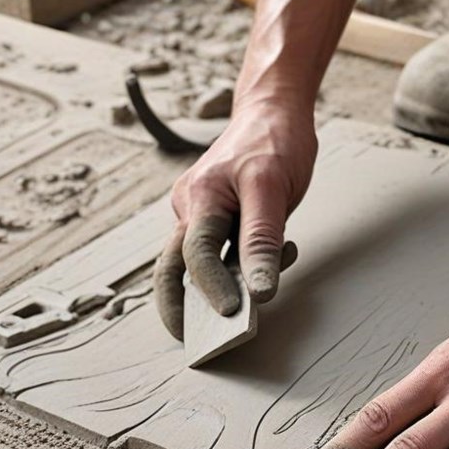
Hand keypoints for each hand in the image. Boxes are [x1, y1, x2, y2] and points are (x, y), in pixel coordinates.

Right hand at [154, 101, 316, 338]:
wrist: (273, 109)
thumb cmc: (274, 141)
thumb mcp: (275, 188)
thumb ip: (263, 240)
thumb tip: (258, 290)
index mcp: (200, 196)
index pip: (196, 254)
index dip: (212, 287)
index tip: (235, 313)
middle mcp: (189, 205)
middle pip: (173, 267)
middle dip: (179, 306)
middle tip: (194, 340)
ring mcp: (196, 211)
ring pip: (193, 262)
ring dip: (213, 287)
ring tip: (242, 309)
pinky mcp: (211, 215)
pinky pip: (212, 251)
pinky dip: (233, 268)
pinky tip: (263, 265)